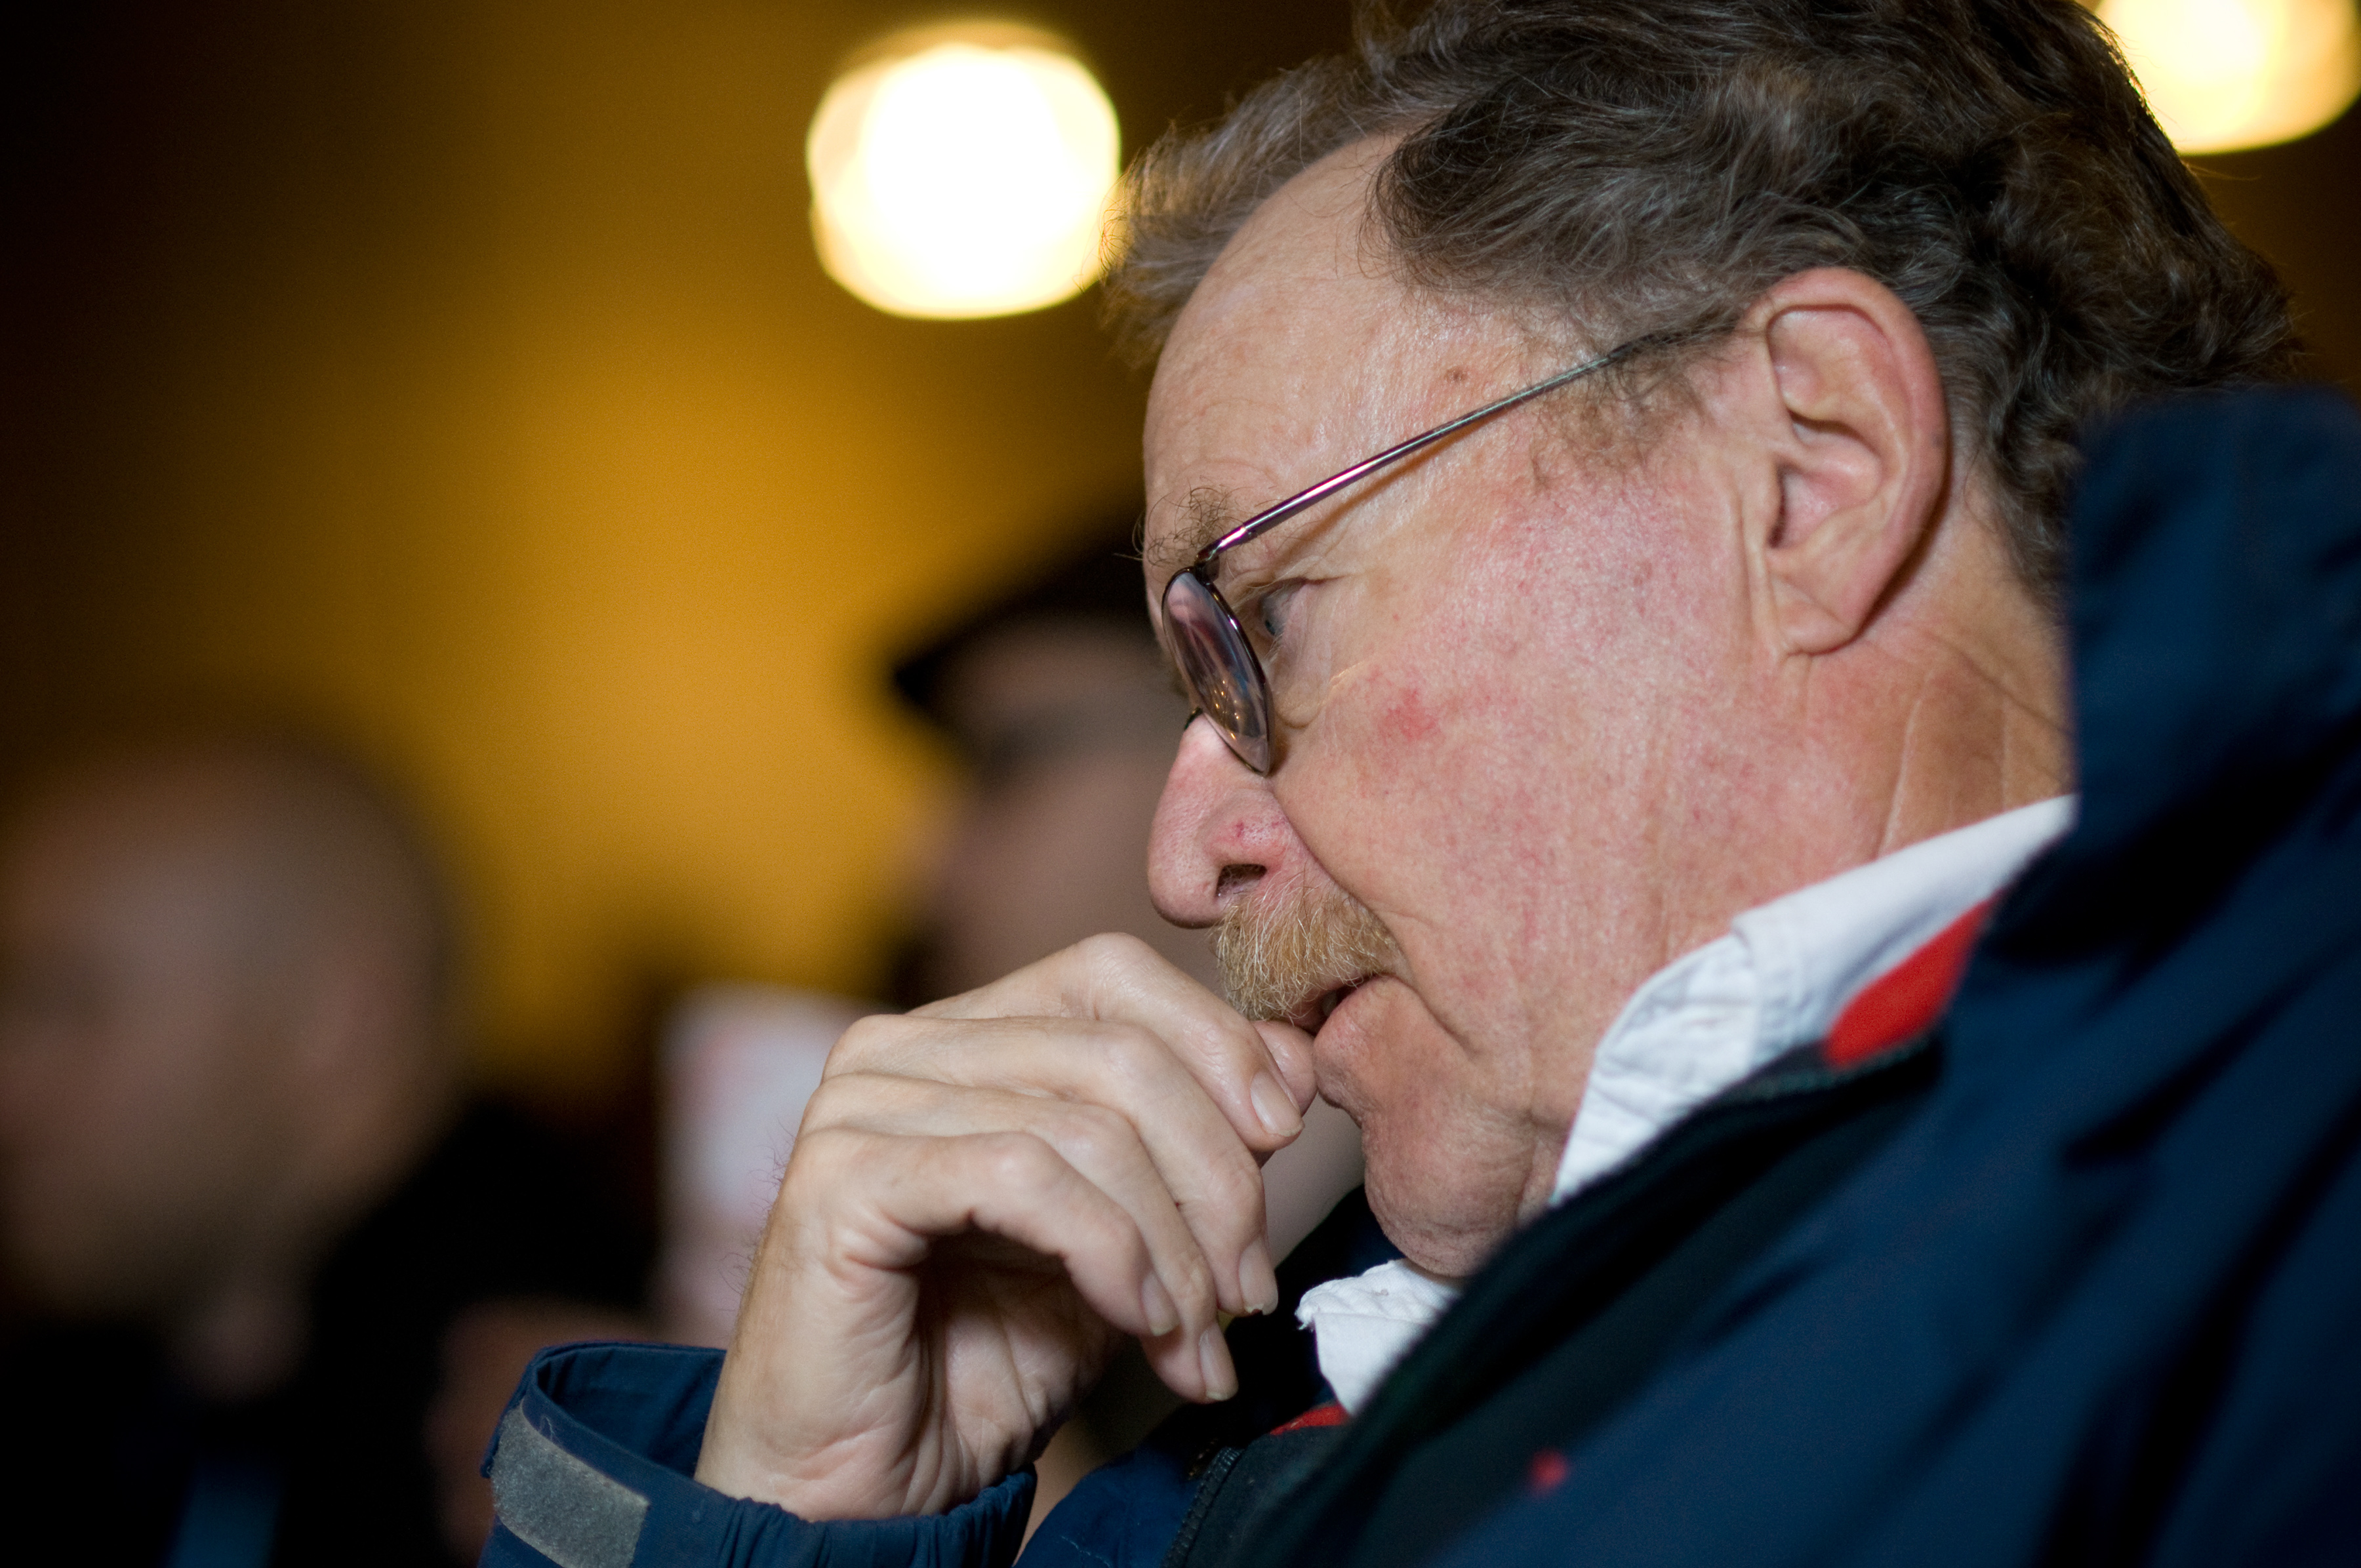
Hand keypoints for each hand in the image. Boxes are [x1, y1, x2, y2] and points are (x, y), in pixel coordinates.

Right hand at [693, 934, 1315, 1519]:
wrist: (868, 1492)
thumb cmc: (983, 1362)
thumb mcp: (1125, 1241)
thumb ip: (1193, 1144)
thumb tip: (1294, 1060)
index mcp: (964, 1037)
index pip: (1110, 975)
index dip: (1215, 1043)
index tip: (1284, 1139)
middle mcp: (902, 1048)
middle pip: (1117, 1050)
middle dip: (1215, 1174)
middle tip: (1249, 1289)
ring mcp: (864, 1105)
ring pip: (1084, 1123)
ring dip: (1173, 1243)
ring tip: (1199, 1335)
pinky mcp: (843, 1178)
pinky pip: (1023, 1175)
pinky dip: (1111, 1251)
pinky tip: (1142, 1322)